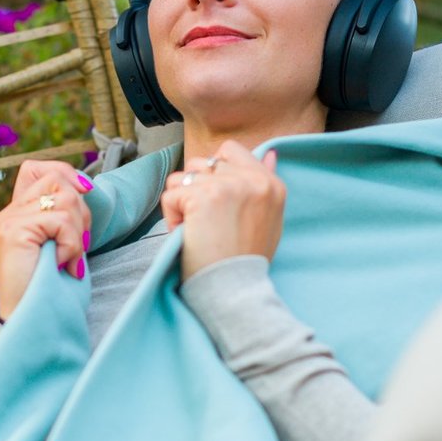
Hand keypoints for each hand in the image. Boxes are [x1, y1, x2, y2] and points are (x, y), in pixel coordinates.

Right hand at [0, 160, 93, 319]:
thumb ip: (64, 217)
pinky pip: (60, 220)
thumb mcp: (61, 246)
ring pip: (63, 198)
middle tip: (78, 246)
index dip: (65, 174)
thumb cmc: (51, 292)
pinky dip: (71, 245)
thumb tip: (85, 186)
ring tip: (69, 260)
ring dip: (77, 232)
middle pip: (56, 179)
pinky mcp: (13, 232)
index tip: (85, 194)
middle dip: (81, 211)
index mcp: (15, 216)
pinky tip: (62, 266)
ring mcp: (7, 222)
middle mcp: (7, 215)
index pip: (36, 168)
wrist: (33, 323)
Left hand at [160, 141, 283, 280]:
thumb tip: (269, 152)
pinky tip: (187, 236)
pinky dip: (171, 218)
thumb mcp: (269, 219)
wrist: (235, 289)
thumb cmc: (246, 260)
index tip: (215, 203)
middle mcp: (253, 179)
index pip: (231, 151)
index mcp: (271, 184)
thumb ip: (264, 185)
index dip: (213, 173)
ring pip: (182, 177)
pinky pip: (170, 195)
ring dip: (181, 204)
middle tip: (206, 223)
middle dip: (194, 189)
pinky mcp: (204, 196)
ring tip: (197, 230)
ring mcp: (228, 185)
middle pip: (202, 162)